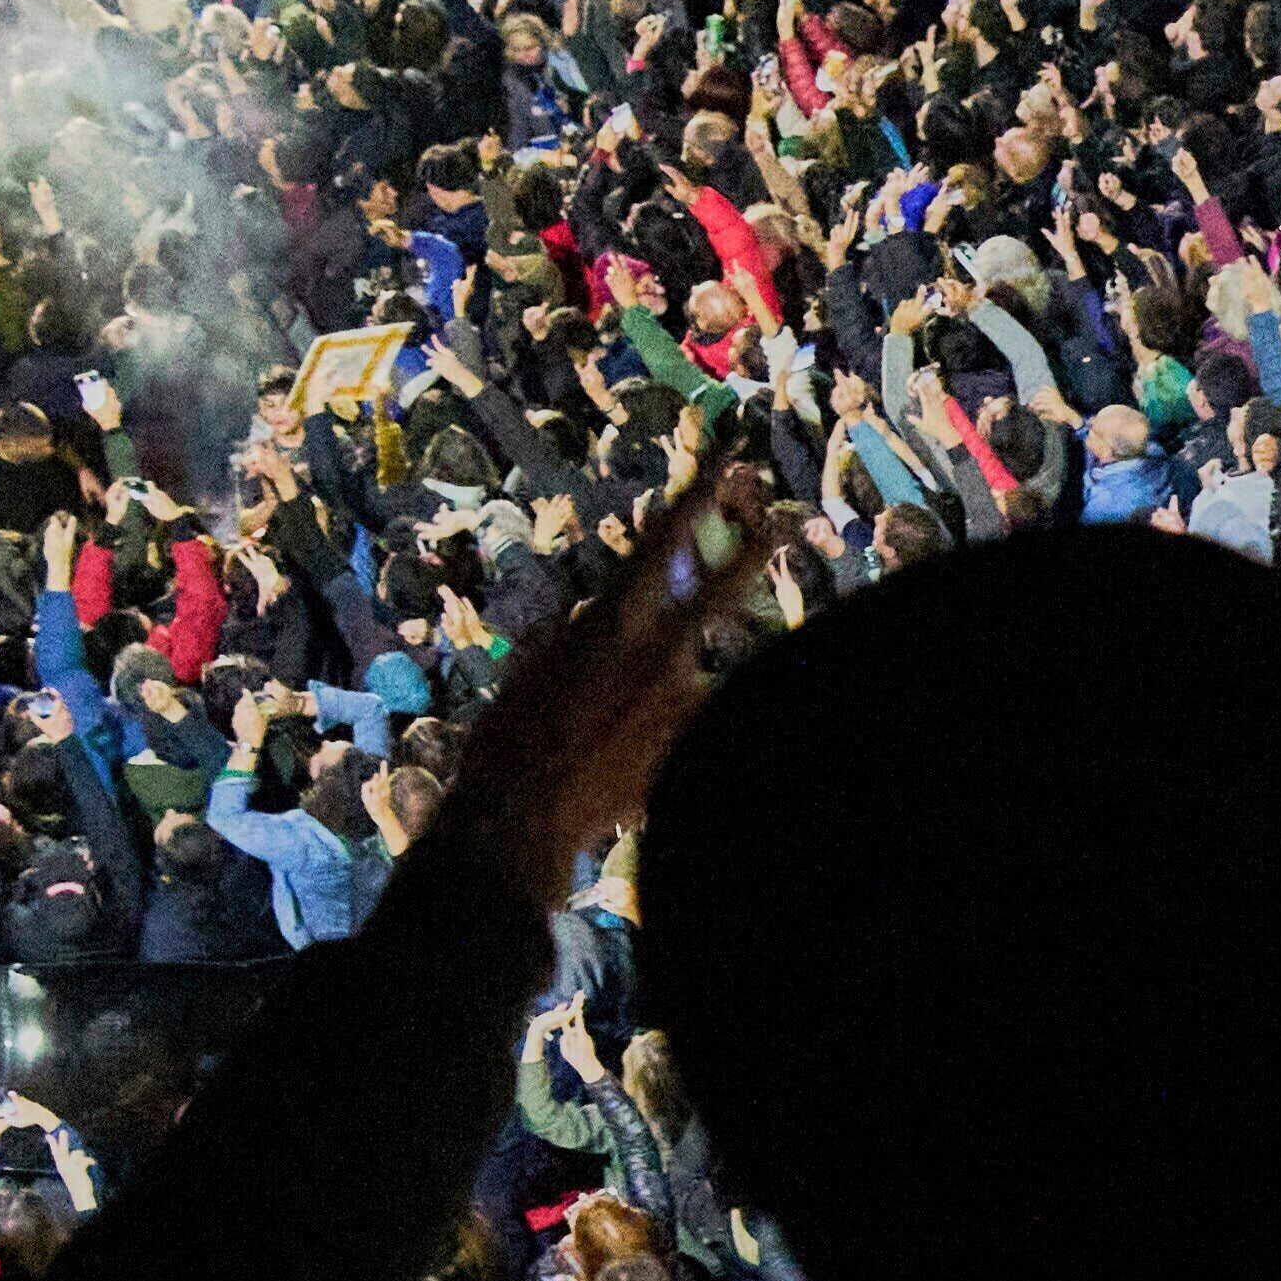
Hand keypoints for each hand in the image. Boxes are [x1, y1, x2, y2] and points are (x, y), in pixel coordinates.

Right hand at [435, 454, 785, 887]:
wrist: (519, 820)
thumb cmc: (507, 745)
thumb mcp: (535, 673)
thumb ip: (577, 642)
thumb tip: (592, 625)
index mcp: (609, 622)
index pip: (664, 541)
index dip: (698, 495)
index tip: (726, 461)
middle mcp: (655, 653)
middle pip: (724, 589)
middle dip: (751, 554)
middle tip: (773, 526)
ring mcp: (680, 703)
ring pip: (712, 675)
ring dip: (691, 687)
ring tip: (678, 697)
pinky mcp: (689, 750)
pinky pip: (706, 733)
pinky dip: (691, 743)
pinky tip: (664, 768)